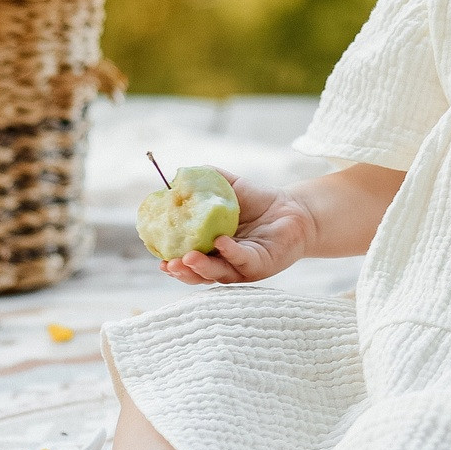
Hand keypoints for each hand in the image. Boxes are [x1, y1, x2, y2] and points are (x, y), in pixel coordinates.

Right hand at [160, 170, 308, 285]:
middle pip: (199, 274)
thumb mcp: (227, 188)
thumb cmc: (258, 201)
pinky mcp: (261, 265)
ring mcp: (242, 267)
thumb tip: (178, 174)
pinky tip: (221, 242)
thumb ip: (204, 181)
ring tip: (187, 258)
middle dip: (182, 272)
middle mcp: (224, 263)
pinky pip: (244, 260)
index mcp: (211, 249)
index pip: (187, 261)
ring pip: (219, 273)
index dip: (172, 263)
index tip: (158, 259)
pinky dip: (231, 253)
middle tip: (168, 264)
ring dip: (201, 268)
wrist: (292, 207)